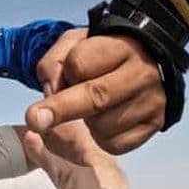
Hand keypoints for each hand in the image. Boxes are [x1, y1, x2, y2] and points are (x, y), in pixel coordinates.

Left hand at [25, 28, 164, 153]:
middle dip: (61, 110)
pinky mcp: (154, 124)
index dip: (66, 73)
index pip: (80, 64)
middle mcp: (142, 73)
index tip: (66, 75)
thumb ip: (54, 64)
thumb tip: (50, 95)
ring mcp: (153, 100)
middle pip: (95, 97)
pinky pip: (116, 144)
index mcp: (121, 45)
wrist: (141, 63)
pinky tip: (104, 121)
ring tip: (92, 107)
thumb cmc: (100, 54)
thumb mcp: (73, 45)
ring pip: (103, 124)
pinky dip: (100, 138)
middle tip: (34, 120)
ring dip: (86, 123)